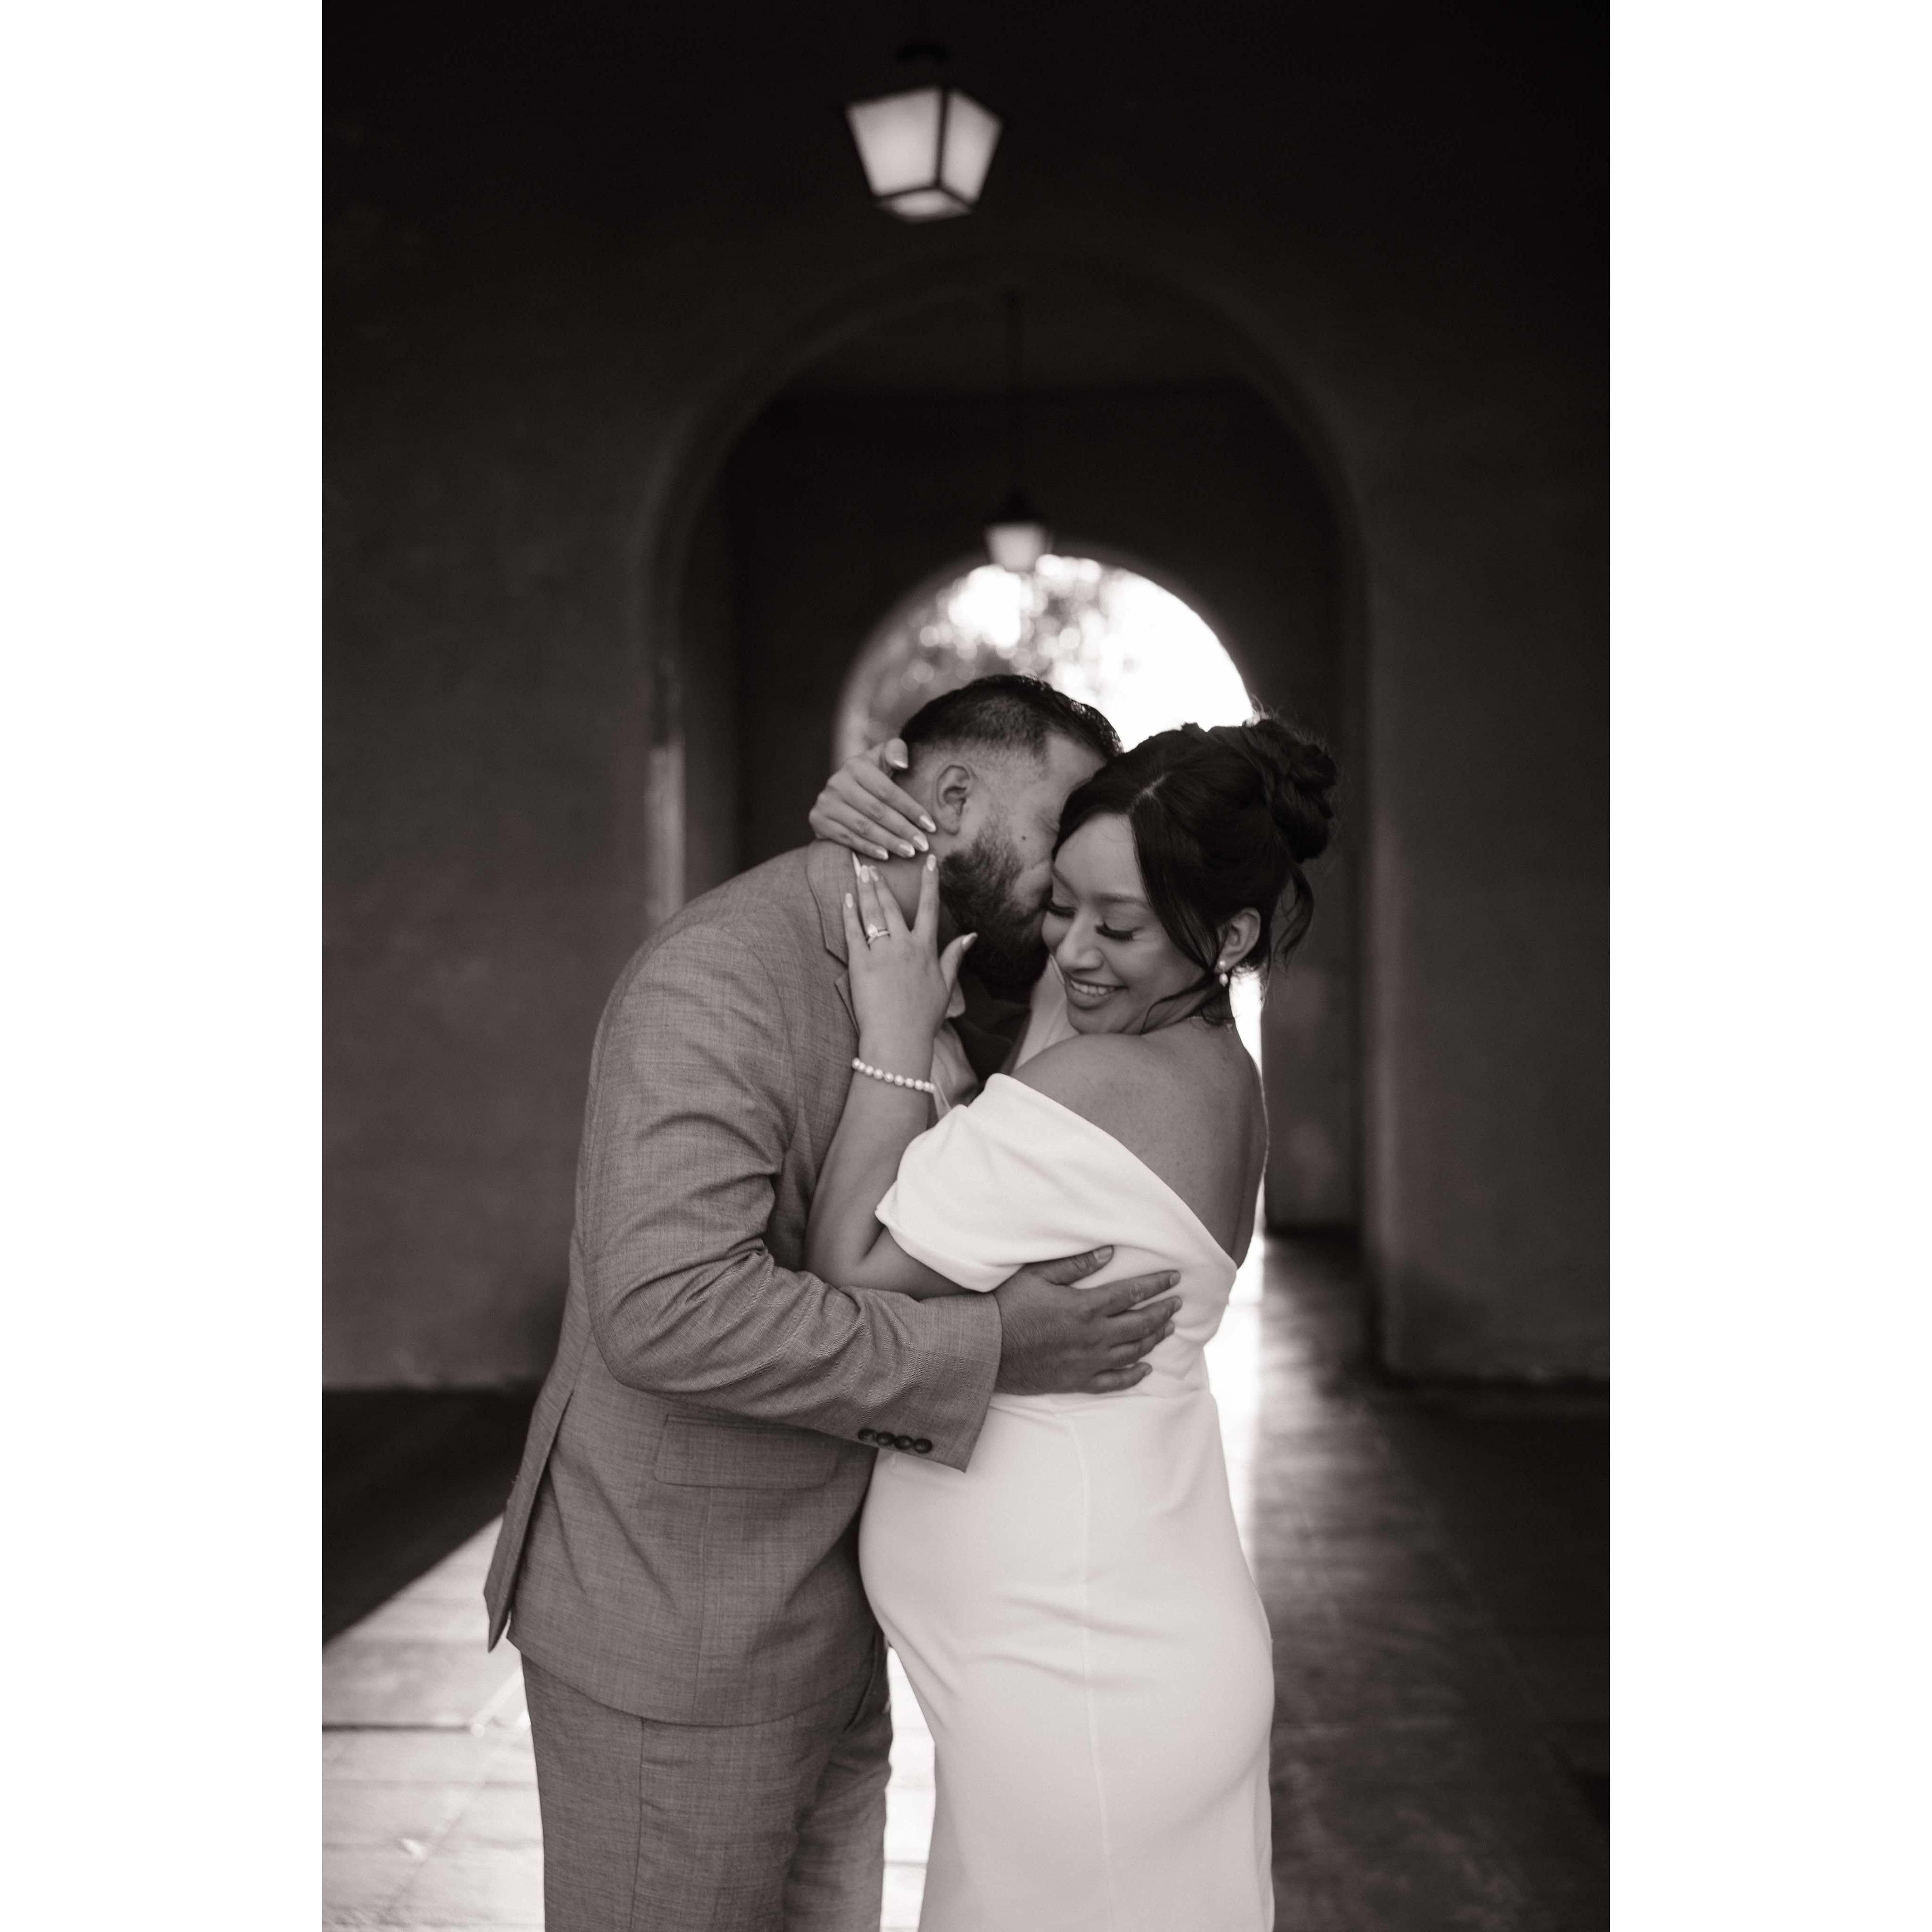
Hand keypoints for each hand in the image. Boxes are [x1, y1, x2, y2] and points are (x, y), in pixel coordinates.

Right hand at [809, 739, 936, 861]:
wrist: (841, 790)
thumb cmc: (872, 774)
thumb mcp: (883, 757)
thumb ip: (895, 751)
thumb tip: (902, 763)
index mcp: (856, 765)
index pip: (887, 791)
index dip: (911, 809)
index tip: (930, 826)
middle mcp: (837, 782)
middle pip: (876, 811)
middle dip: (903, 830)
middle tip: (923, 845)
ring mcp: (826, 802)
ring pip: (863, 827)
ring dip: (889, 842)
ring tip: (910, 852)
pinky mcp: (818, 820)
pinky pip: (847, 838)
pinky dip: (867, 848)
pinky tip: (886, 855)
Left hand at [842, 856, 974, 1063]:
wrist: (898, 1038)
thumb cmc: (923, 1018)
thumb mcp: (945, 987)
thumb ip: (954, 957)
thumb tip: (970, 936)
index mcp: (926, 950)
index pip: (930, 907)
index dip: (930, 882)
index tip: (930, 861)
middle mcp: (904, 945)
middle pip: (893, 905)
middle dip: (883, 883)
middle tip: (873, 866)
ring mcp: (881, 952)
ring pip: (873, 913)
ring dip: (866, 891)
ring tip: (861, 873)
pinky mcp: (860, 963)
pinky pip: (853, 932)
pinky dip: (849, 913)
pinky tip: (846, 899)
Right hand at [991, 1248, 1182, 1395]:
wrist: (986, 1350)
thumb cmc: (1007, 1307)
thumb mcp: (1037, 1275)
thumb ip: (1075, 1264)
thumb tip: (1108, 1252)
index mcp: (1085, 1307)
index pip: (1131, 1293)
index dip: (1156, 1284)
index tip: (1174, 1277)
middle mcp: (1093, 1337)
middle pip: (1140, 1324)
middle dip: (1162, 1311)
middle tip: (1177, 1303)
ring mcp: (1087, 1362)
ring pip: (1133, 1351)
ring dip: (1154, 1339)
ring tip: (1168, 1329)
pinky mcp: (1077, 1381)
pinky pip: (1114, 1382)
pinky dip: (1134, 1376)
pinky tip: (1146, 1369)